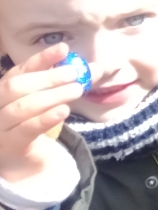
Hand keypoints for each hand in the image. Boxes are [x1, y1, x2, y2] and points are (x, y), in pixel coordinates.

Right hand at [0, 44, 86, 182]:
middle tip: (74, 74)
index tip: (63, 49)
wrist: (23, 160)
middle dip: (47, 77)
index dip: (41, 59)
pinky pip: (26, 129)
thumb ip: (67, 84)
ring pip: (22, 107)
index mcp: (4, 89)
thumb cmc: (34, 123)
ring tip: (76, 90)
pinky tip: (63, 110)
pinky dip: (45, 118)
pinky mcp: (9, 145)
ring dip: (52, 96)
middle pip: (16, 87)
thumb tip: (97, 68)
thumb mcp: (48, 100)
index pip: (20, 70)